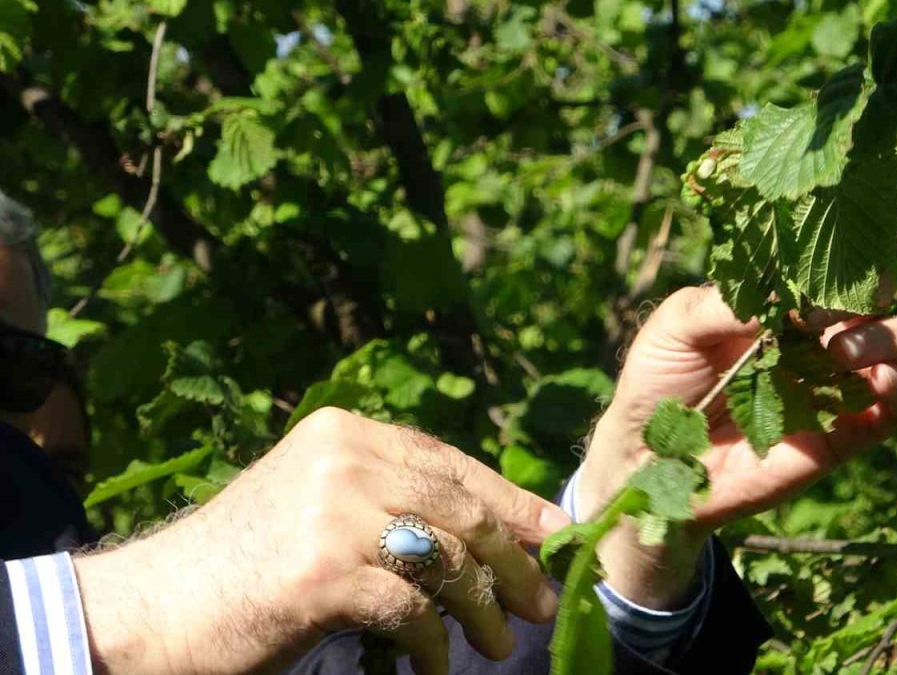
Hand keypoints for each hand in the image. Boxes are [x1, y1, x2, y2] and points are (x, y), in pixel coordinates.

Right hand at [73, 407, 571, 674]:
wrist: (153, 608)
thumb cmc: (244, 565)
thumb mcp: (321, 507)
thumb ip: (392, 501)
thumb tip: (491, 532)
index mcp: (346, 433)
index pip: (453, 465)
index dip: (512, 503)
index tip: (554, 537)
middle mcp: (344, 459)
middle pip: (463, 509)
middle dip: (513, 562)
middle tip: (539, 604)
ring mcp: (334, 512)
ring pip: (448, 560)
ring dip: (483, 610)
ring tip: (497, 644)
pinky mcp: (323, 572)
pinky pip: (412, 611)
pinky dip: (432, 646)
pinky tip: (434, 665)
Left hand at [579, 286, 896, 606]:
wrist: (648, 457)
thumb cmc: (659, 380)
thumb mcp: (679, 324)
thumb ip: (730, 302)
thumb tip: (790, 297)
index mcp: (785, 307)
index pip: (839, 274)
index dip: (845, 268)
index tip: (820, 281)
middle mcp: (819, 341)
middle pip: (885, 308)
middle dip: (875, 306)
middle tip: (832, 325)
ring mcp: (834, 388)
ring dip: (892, 343)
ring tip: (848, 355)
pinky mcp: (842, 437)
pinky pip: (895, 413)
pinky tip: (880, 383)